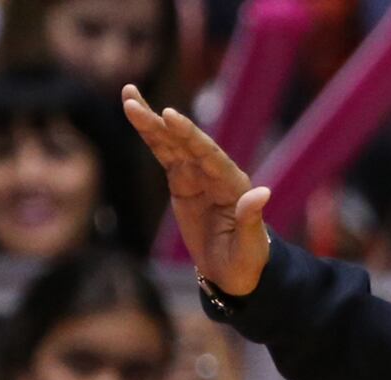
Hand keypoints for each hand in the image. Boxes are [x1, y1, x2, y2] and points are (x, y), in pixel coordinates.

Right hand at [120, 85, 271, 296]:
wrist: (233, 272)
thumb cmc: (246, 262)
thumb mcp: (250, 246)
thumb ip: (252, 219)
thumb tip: (262, 192)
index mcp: (234, 186)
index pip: (210, 156)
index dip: (190, 136)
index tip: (170, 116)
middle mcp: (216, 174)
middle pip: (187, 144)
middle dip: (162, 124)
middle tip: (135, 102)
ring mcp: (198, 175)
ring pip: (172, 144)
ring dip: (150, 122)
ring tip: (128, 96)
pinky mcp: (182, 181)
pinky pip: (164, 154)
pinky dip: (150, 137)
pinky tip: (135, 115)